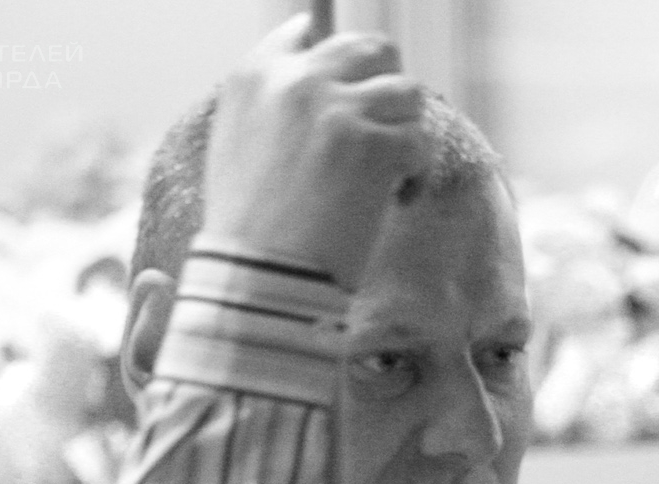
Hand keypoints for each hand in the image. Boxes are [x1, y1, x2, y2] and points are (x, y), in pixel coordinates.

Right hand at [203, 14, 425, 286]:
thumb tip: (315, 83)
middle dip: (386, 87)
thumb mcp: (238, 146)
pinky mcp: (376, 145)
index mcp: (256, 75)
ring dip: (406, 130)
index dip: (338, 61)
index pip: (305, 32)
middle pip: (372, 49)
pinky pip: (421, 141)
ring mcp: (340, 109)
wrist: (259, 276)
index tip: (351, 90)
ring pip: (407, 91)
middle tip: (386, 130)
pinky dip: (416, 173)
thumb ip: (274, 106)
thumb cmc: (248, 230)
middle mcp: (298, 79)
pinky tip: (397, 198)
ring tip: (392, 171)